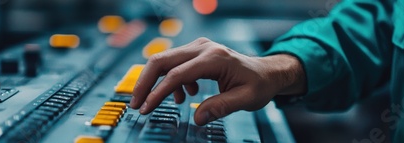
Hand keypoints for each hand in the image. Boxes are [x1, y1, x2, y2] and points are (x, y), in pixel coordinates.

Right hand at [130, 37, 305, 124]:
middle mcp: (203, 48)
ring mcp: (198, 47)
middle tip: (137, 104)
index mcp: (214, 58)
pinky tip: (185, 95)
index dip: (158, 93)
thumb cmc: (258, 84)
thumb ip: (221, 107)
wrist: (266, 72)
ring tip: (163, 104)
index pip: (176, 74)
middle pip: (161, 60)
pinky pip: (173, 64)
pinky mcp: (196, 52)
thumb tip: (198, 118)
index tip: (146, 109)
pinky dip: (171, 81)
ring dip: (155, 83)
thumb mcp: (245, 99)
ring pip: (164, 60)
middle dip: (145, 83)